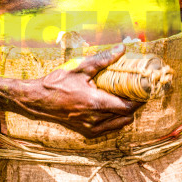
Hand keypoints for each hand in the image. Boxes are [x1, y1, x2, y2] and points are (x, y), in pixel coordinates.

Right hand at [21, 45, 144, 138]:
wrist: (38, 100)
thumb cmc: (58, 83)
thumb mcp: (80, 68)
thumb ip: (103, 59)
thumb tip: (121, 49)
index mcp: (96, 103)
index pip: (128, 107)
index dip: (139, 99)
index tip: (142, 88)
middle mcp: (96, 119)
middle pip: (127, 116)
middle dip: (134, 104)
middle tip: (135, 91)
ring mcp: (91, 128)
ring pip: (120, 124)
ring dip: (125, 112)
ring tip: (124, 98)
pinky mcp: (87, 132)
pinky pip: (109, 128)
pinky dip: (115, 119)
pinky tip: (111, 106)